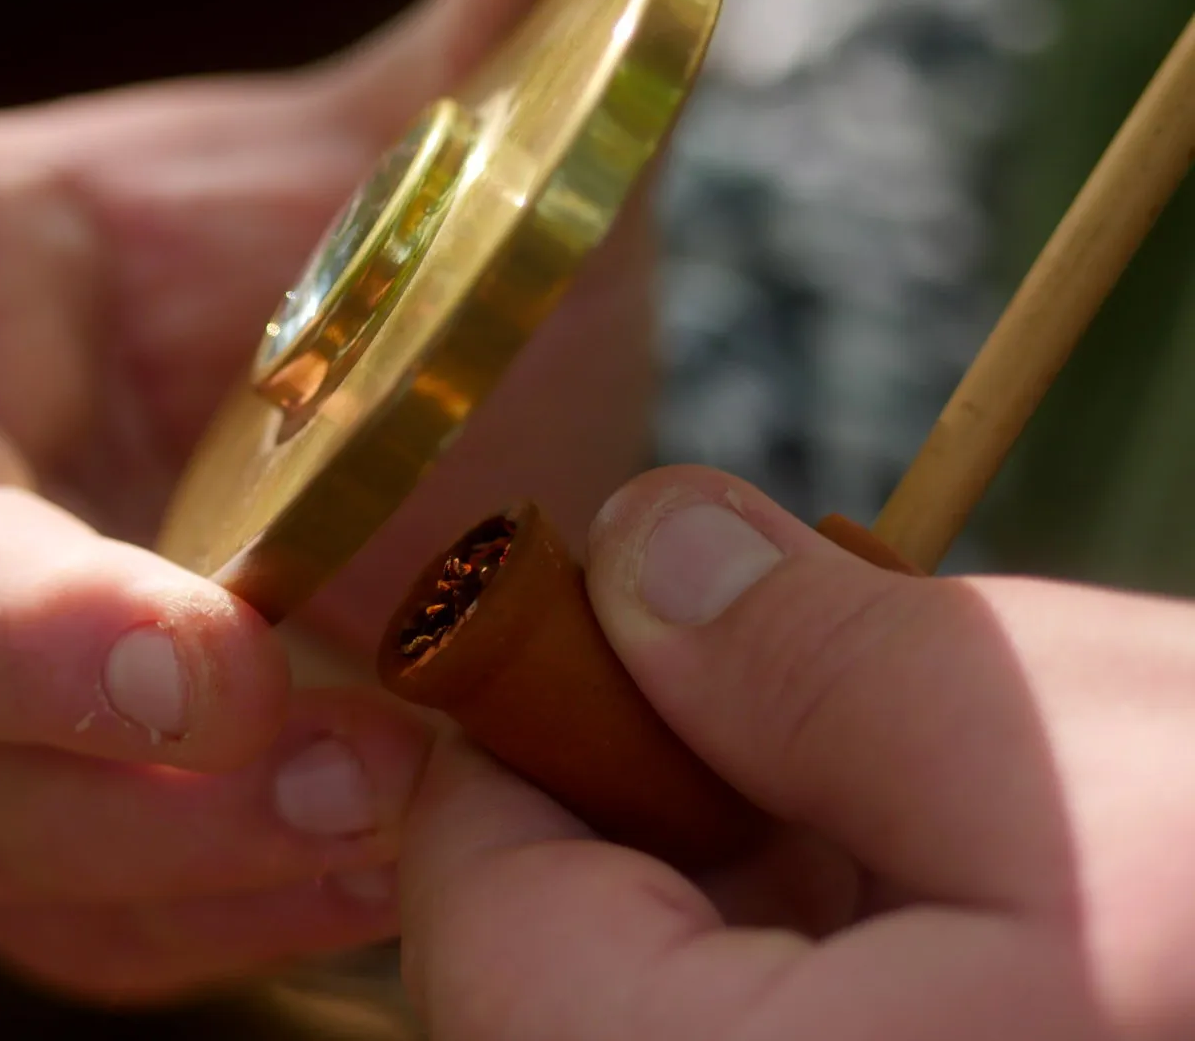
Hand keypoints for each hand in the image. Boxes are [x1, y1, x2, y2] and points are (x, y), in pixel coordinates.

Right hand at [0, 0, 728, 1002]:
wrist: (386, 402)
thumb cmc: (394, 270)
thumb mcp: (438, 164)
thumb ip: (521, 69)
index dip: (35, 614)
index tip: (218, 678)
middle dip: (142, 793)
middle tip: (385, 793)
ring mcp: (36, 676)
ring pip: (47, 851)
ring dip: (221, 877)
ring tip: (418, 849)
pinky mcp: (104, 788)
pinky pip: (136, 902)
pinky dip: (257, 909)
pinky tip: (400, 877)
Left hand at [400, 464, 1194, 1039]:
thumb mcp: (1061, 766)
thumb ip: (808, 651)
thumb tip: (644, 545)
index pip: (480, 917)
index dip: (515, 731)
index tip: (589, 602)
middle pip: (564, 956)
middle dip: (646, 772)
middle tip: (741, 635)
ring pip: (682, 978)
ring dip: (747, 828)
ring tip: (872, 733)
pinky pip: (798, 1006)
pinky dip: (827, 900)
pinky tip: (924, 826)